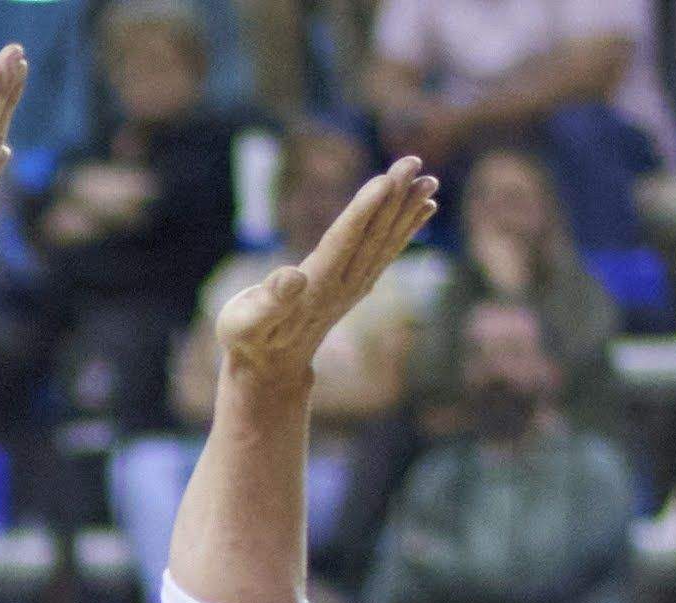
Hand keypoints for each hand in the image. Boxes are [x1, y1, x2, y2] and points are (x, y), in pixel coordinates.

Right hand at [215, 154, 440, 388]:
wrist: (270, 367)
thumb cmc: (248, 338)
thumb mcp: (245, 322)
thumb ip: (269, 301)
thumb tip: (292, 276)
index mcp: (314, 288)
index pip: (343, 242)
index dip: (364, 211)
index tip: (386, 180)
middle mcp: (342, 285)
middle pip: (372, 235)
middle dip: (393, 198)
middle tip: (411, 162)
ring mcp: (354, 285)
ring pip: (385, 241)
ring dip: (408, 209)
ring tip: (429, 181)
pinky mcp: (357, 284)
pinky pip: (387, 251)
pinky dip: (408, 228)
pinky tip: (426, 208)